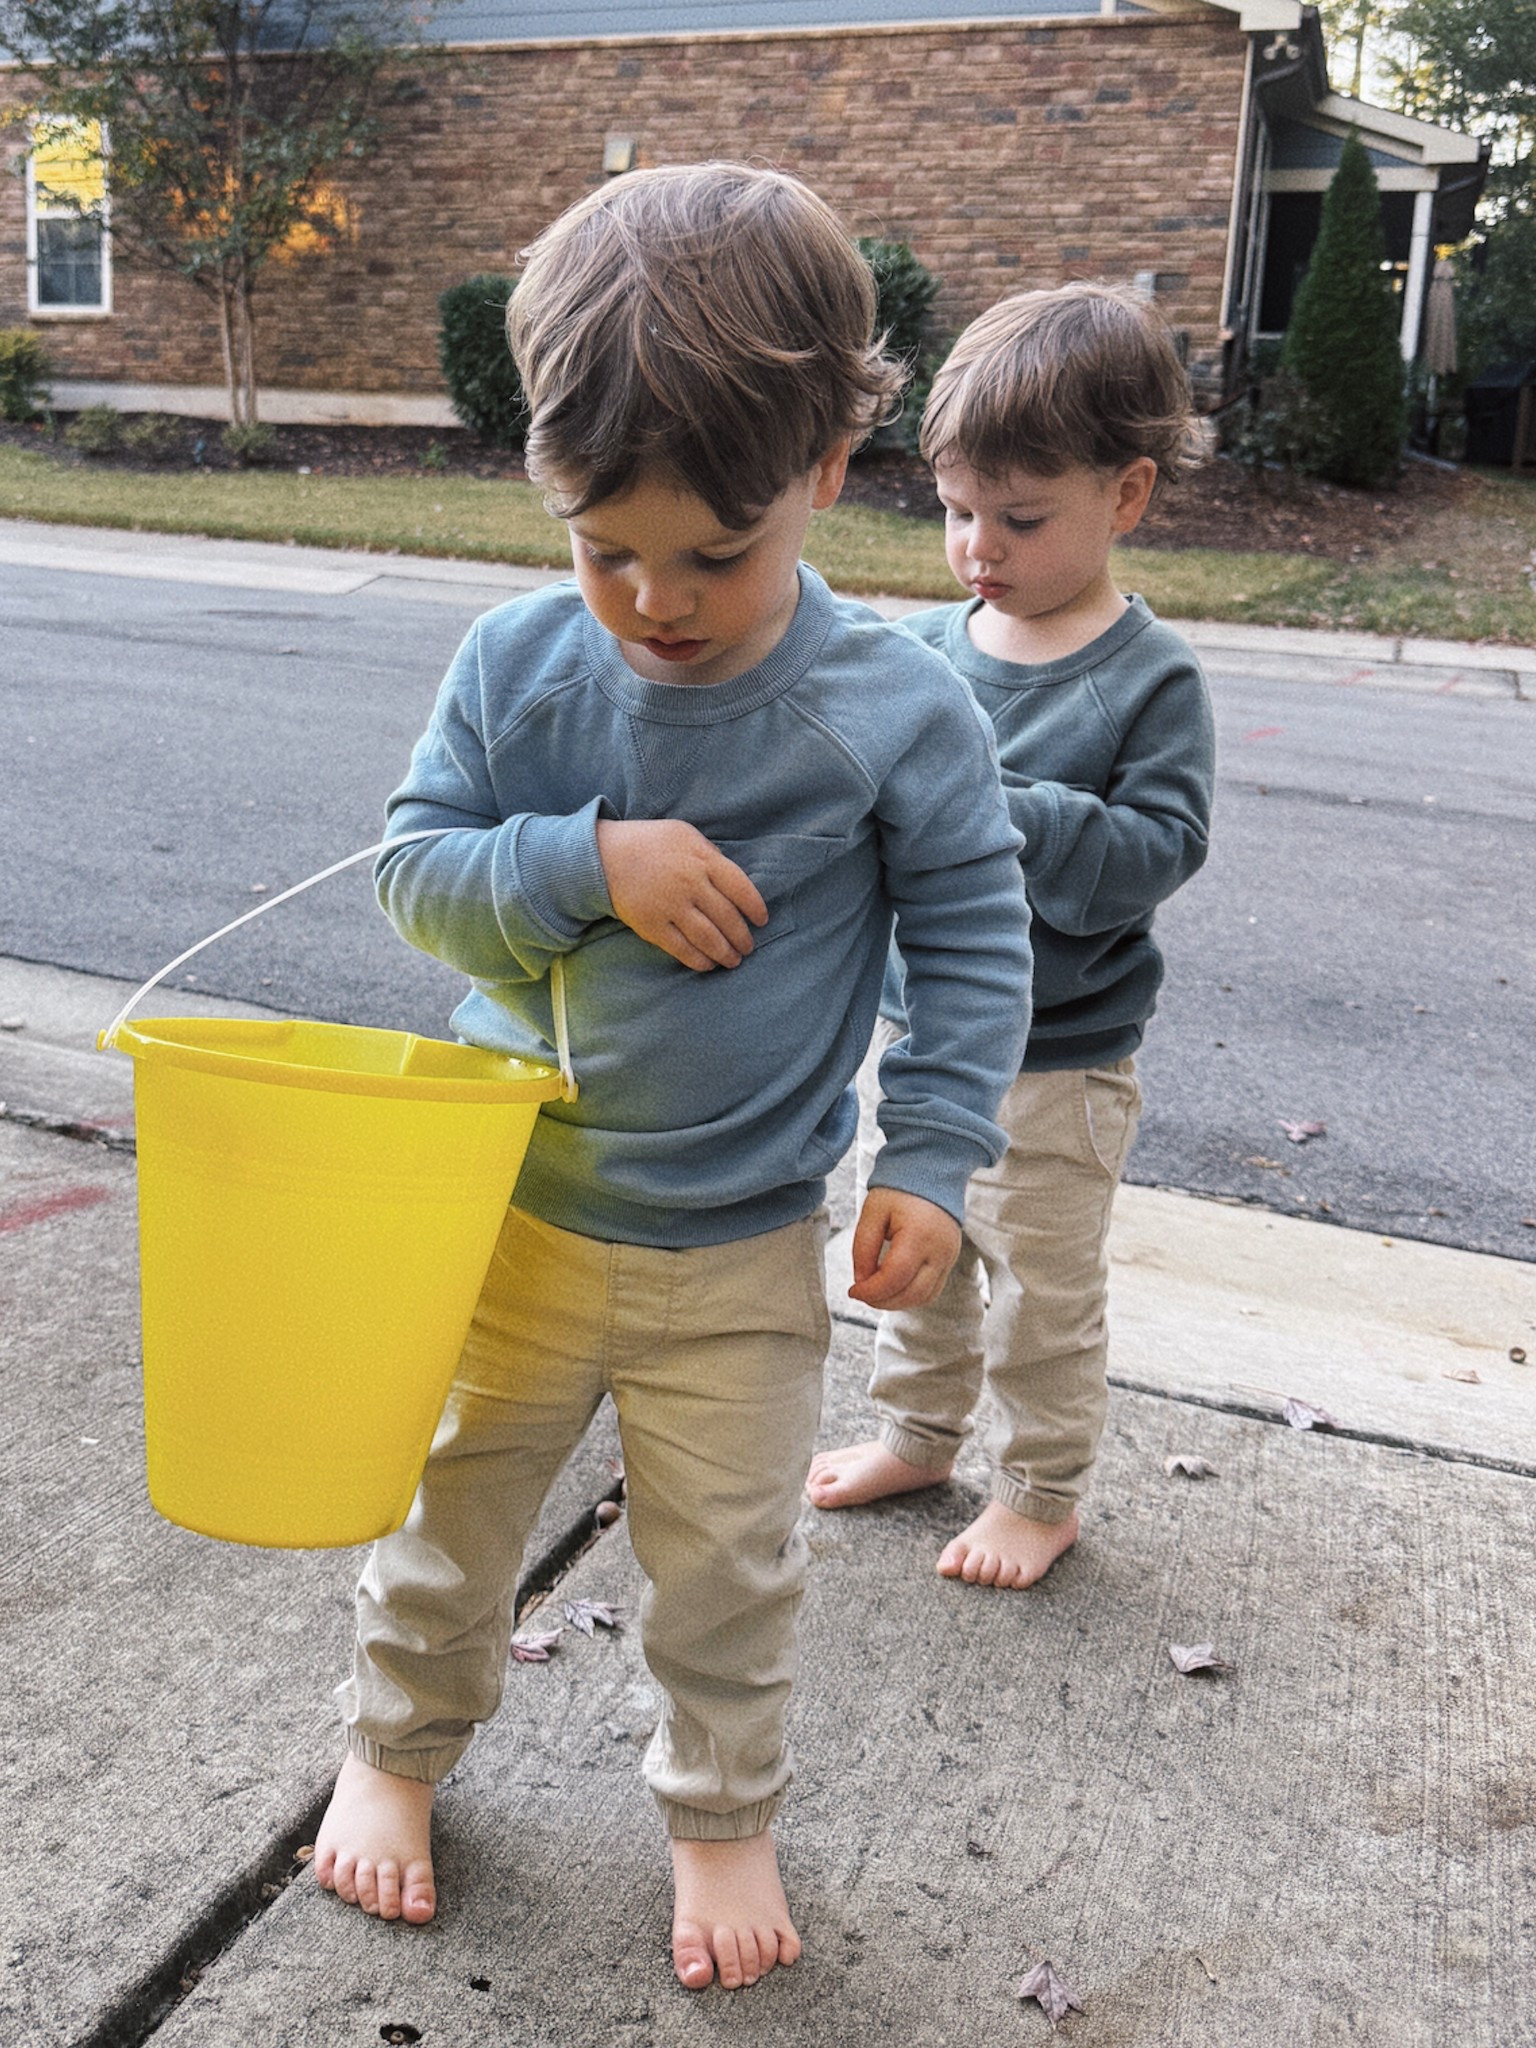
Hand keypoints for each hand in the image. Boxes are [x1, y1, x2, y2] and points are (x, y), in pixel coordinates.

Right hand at [597, 818, 767, 970]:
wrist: (606, 855)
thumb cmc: (651, 843)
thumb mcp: (686, 835)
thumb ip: (711, 856)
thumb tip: (733, 883)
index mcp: (703, 859)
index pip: (741, 889)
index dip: (755, 909)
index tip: (762, 921)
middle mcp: (691, 884)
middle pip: (728, 918)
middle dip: (743, 938)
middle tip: (748, 947)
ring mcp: (671, 906)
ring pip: (709, 938)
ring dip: (726, 953)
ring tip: (733, 960)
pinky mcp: (653, 926)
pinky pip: (683, 949)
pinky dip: (700, 960)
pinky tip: (709, 964)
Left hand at [848, 1188, 961, 1309]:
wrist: (932, 1173)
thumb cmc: (900, 1190)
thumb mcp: (873, 1212)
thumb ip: (863, 1248)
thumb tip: (862, 1281)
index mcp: (919, 1235)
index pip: (895, 1277)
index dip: (871, 1291)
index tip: (853, 1291)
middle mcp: (940, 1251)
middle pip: (912, 1294)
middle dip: (883, 1301)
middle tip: (862, 1294)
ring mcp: (949, 1257)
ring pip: (924, 1297)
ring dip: (897, 1303)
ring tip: (876, 1292)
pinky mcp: (951, 1260)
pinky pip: (932, 1290)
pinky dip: (911, 1296)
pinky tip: (893, 1288)